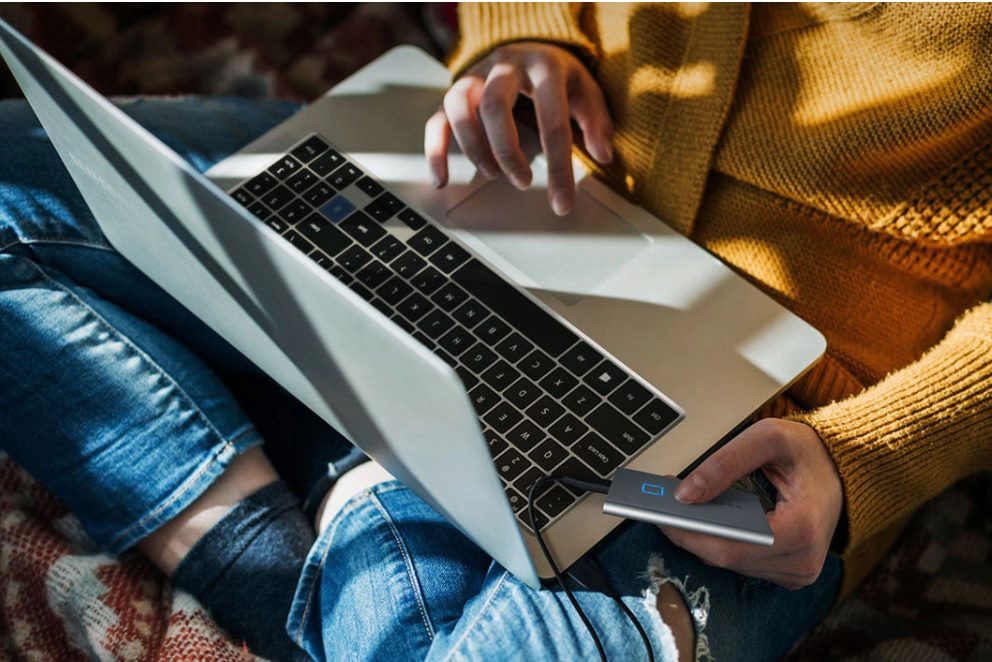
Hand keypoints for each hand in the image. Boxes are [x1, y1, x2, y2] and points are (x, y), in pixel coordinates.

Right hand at [425, 42, 613, 215]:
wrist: (528, 46)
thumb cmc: (557, 76)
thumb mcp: (586, 92)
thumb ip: (597, 122)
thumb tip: (603, 155)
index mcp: (543, 67)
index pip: (552, 120)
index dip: (559, 166)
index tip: (562, 202)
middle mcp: (504, 67)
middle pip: (495, 106)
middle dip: (507, 151)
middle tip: (523, 182)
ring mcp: (475, 77)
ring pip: (460, 107)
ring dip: (475, 148)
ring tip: (493, 174)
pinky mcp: (455, 92)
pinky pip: (437, 120)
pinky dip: (435, 151)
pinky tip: (442, 179)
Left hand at [661, 418, 842, 588]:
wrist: (840, 467)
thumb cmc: (808, 452)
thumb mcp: (767, 438)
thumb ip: (724, 463)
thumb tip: (685, 493)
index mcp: (801, 530)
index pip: (729, 546)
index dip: (689, 533)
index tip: (659, 514)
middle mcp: (802, 561)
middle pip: (725, 558)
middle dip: (688, 532)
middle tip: (659, 505)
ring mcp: (797, 572)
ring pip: (730, 563)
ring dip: (701, 537)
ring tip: (679, 510)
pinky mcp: (789, 573)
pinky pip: (742, 563)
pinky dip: (719, 542)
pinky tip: (704, 521)